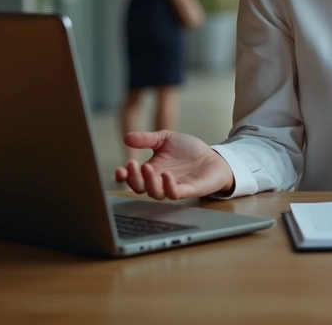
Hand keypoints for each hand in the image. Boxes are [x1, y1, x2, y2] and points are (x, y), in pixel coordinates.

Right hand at [114, 131, 234, 199]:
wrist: (212, 156)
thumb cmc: (189, 150)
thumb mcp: (166, 138)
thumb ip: (147, 139)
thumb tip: (126, 138)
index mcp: (152, 169)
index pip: (133, 179)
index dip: (124, 177)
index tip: (119, 170)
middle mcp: (159, 181)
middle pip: (140, 188)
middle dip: (134, 178)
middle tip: (133, 165)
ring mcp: (173, 187)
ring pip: (155, 193)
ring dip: (149, 182)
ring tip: (147, 167)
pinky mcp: (187, 190)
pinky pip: (174, 193)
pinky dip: (168, 186)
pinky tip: (166, 175)